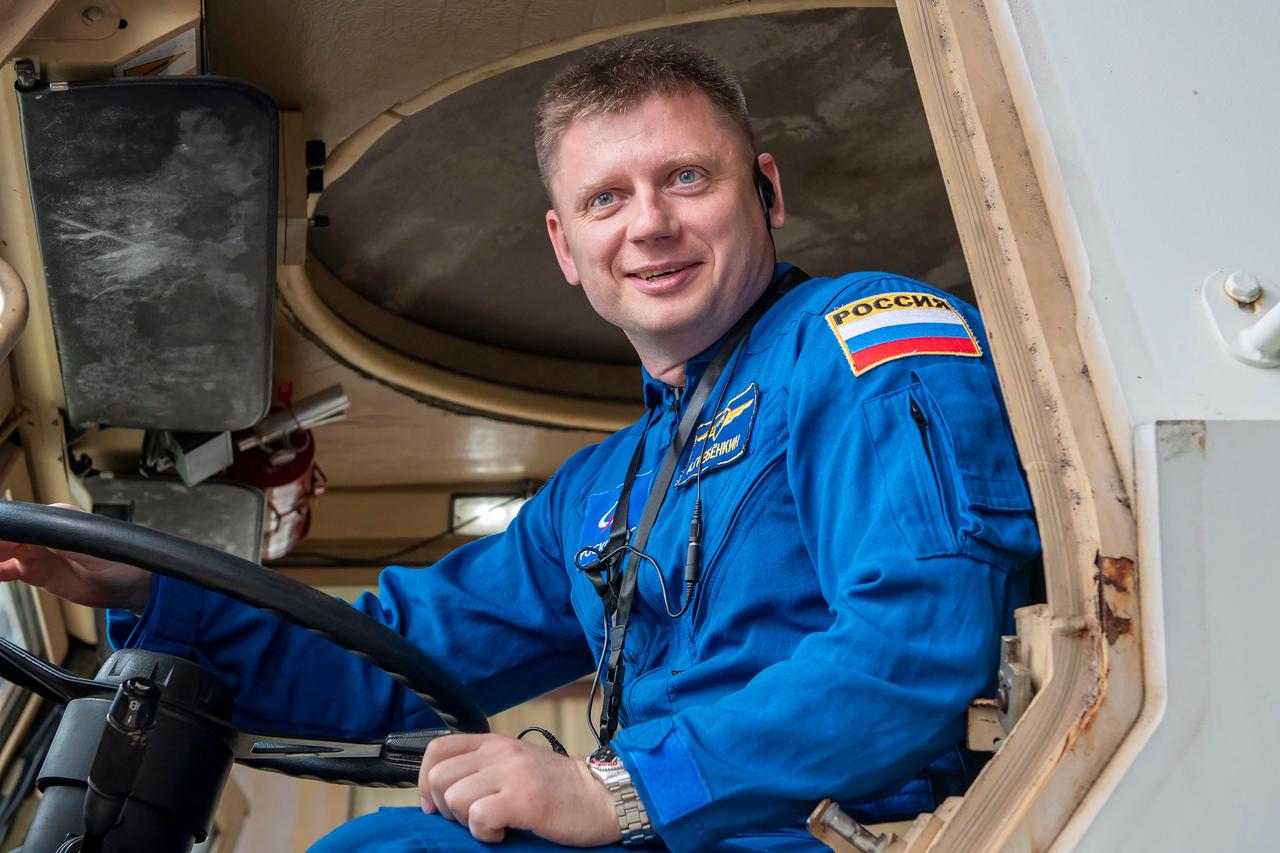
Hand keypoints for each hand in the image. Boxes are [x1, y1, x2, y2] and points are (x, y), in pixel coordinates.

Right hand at [0, 503, 151, 610]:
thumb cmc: (122, 561)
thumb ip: (65, 543)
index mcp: (56, 519)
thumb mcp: (93, 550)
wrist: (131, 587)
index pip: (19, 522)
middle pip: (7, 536)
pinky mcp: (37, 572)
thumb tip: (36, 538)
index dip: (4, 531)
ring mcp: (38, 553)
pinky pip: (7, 570)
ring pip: (2, 552)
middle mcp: (43, 533)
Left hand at [418, 733, 620, 845]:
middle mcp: (500, 753)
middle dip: (442, 806)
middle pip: (439, 777)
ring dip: (464, 821)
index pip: (438, 749)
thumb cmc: (560, 788)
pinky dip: (483, 832)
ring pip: (454, 797)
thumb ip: (485, 768)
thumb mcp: (517, 765)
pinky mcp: (523, 800)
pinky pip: (477, 816)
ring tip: (490, 824)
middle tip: (467, 819)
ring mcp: (512, 775)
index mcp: (496, 743)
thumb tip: (442, 792)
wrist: (603, 796)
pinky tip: (502, 832)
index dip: (424, 780)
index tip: (434, 804)